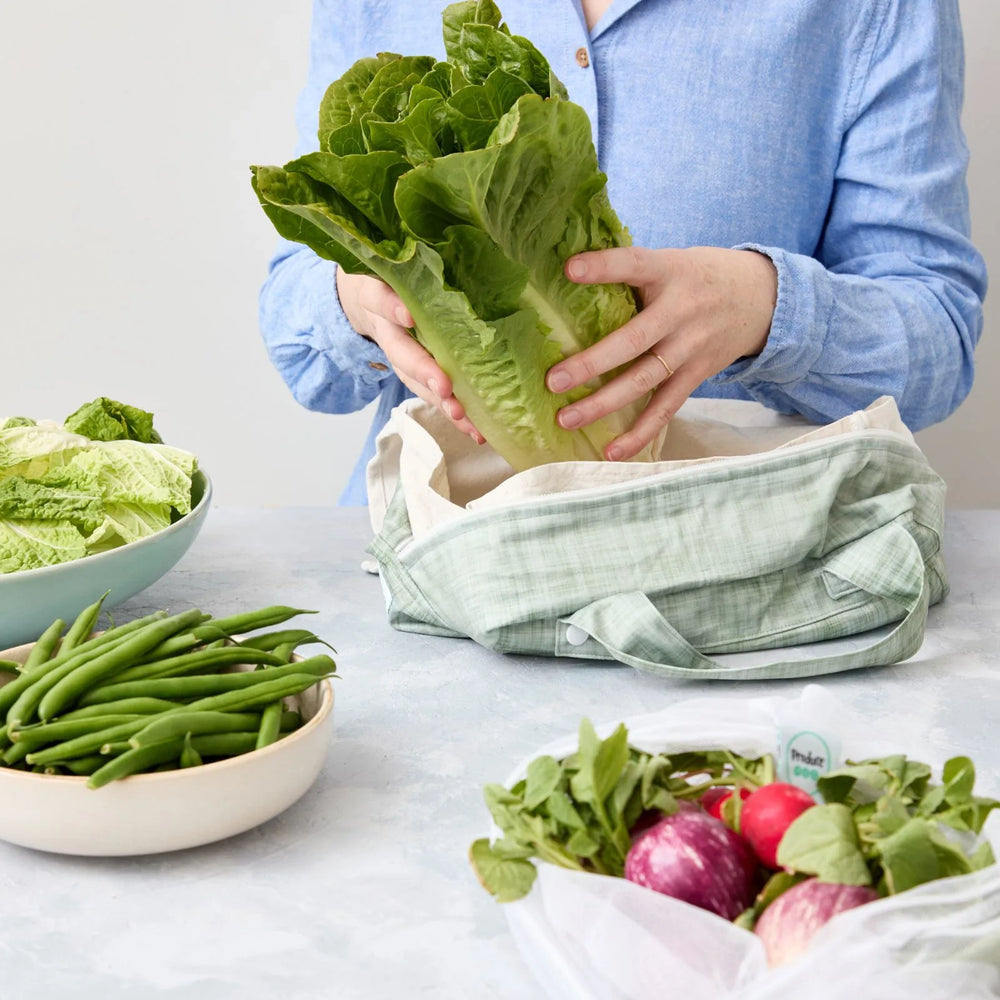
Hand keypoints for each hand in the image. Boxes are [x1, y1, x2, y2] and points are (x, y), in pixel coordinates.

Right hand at [336, 269, 483, 441]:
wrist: (361, 295)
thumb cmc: (392, 272)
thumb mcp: (397, 258)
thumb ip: (422, 256)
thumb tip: (480, 244)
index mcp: (379, 292)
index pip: (380, 297)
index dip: (391, 307)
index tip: (407, 314)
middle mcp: (385, 327)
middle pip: (400, 352)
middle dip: (423, 370)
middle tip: (445, 387)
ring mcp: (396, 351)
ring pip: (413, 380)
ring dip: (439, 401)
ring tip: (462, 418)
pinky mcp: (409, 370)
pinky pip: (427, 392)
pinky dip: (450, 411)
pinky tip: (475, 429)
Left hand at [545, 246, 776, 460]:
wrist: (761, 298)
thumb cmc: (697, 276)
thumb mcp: (671, 260)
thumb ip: (631, 272)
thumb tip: (566, 276)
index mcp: (669, 272)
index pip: (634, 264)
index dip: (604, 266)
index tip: (571, 269)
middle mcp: (681, 311)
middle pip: (633, 341)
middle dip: (592, 363)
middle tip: (553, 381)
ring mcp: (690, 347)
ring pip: (643, 380)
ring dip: (603, 403)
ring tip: (566, 418)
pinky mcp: (696, 376)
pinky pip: (665, 409)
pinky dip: (639, 433)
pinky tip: (611, 451)